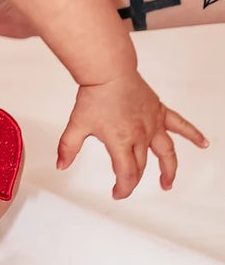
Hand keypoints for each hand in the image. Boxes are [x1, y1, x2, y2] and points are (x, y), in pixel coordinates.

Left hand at [57, 73, 208, 196]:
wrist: (108, 71)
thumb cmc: (94, 95)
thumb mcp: (76, 124)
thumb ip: (68, 147)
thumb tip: (61, 165)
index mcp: (121, 142)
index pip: (127, 173)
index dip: (123, 187)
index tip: (117, 193)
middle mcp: (141, 136)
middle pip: (141, 166)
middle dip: (134, 179)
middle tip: (128, 185)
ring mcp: (153, 124)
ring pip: (166, 153)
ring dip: (168, 170)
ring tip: (167, 182)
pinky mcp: (159, 111)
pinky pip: (180, 125)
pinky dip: (193, 134)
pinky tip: (203, 143)